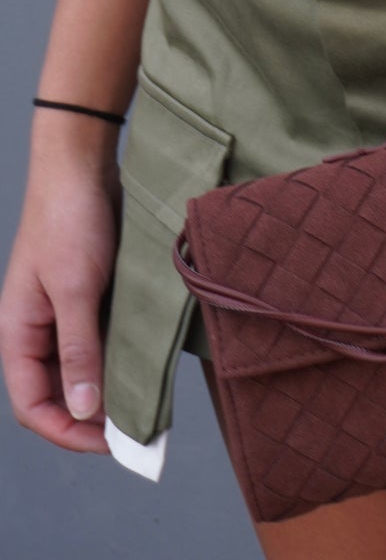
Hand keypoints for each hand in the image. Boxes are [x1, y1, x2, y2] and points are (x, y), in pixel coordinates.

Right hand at [0, 129, 121, 453]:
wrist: (82, 164)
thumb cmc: (69, 220)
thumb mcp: (75, 289)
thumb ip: (78, 350)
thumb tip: (84, 409)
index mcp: (18, 334)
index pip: (32, 405)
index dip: (67, 431)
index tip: (110, 444)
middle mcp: (36, 329)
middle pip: (56, 393)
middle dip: (90, 418)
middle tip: (134, 431)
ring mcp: (62, 312)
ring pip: (80, 368)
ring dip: (107, 387)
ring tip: (144, 403)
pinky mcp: (88, 295)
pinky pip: (99, 339)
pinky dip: (118, 356)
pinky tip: (144, 362)